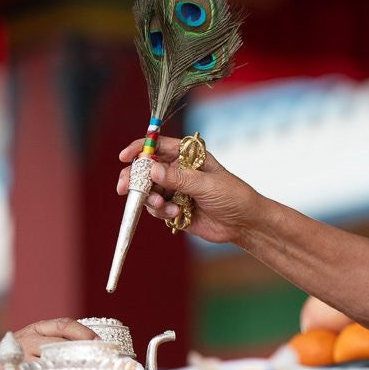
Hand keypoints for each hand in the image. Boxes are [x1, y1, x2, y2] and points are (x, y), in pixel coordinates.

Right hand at [117, 135, 260, 244]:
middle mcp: (179, 171)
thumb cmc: (233, 196)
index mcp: (190, 156)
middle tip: (125, 188)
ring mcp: (175, 190)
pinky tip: (175, 213)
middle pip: (147, 169)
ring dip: (149, 198)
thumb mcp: (207, 185)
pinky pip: (156, 208)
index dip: (141, 148)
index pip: (160, 146)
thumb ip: (179, 178)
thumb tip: (152, 170)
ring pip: (148, 190)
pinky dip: (160, 211)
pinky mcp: (174, 208)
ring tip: (163, 204)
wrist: (243, 223)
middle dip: (134, 178)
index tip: (125, 156)